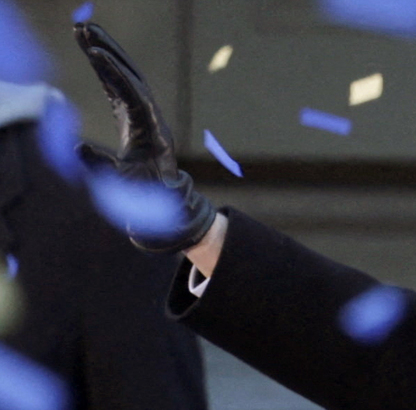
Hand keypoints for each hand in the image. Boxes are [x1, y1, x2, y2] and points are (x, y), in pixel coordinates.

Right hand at [74, 21, 215, 251]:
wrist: (164, 202)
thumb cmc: (145, 195)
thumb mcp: (122, 183)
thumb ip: (102, 166)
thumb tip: (78, 148)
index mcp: (151, 130)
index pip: (134, 94)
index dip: (115, 73)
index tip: (95, 53)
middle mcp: (151, 116)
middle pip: (131, 75)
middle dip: (108, 50)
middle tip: (85, 27)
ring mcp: (144, 114)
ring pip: (126, 76)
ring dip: (106, 52)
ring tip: (84, 30)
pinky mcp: (134, 115)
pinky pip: (120, 86)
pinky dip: (105, 68)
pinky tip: (91, 52)